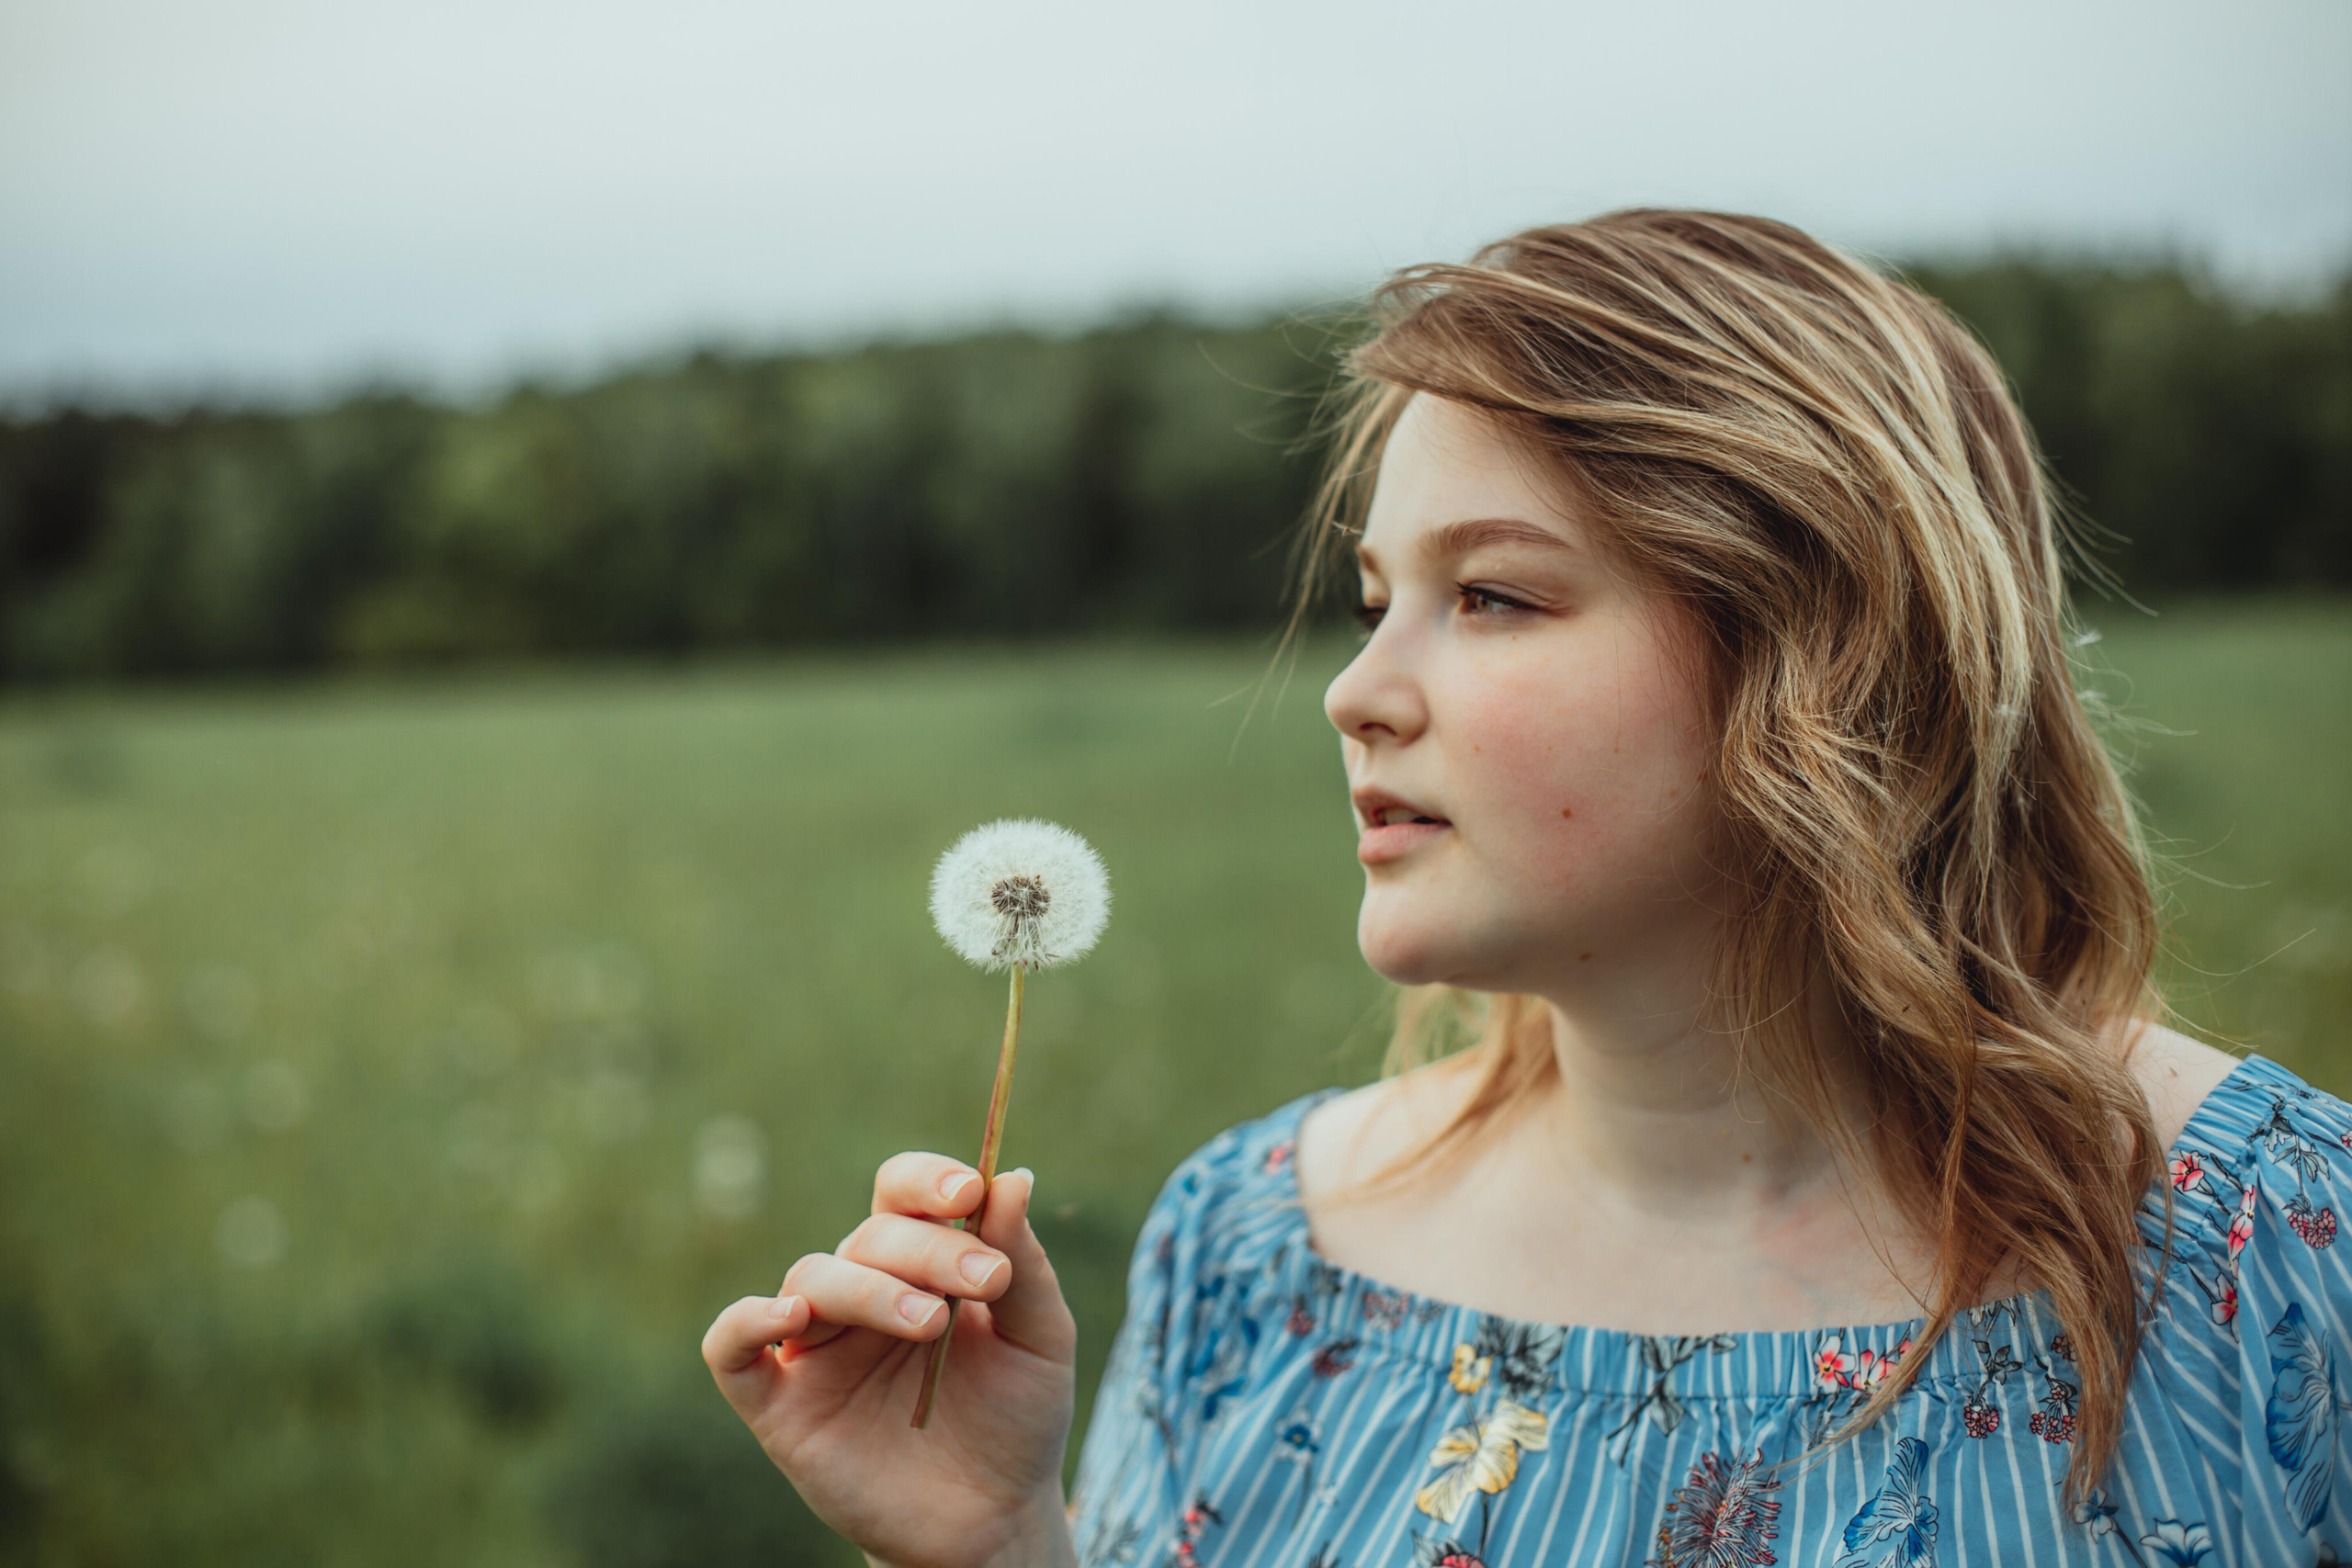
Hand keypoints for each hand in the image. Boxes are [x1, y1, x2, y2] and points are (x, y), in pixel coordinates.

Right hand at [701, 1156, 1078, 1567]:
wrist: (994, 1520)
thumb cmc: (1016, 1419)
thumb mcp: (1040, 1339)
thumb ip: (1023, 1262)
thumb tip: (1013, 1178)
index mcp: (920, 1265)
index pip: (903, 1194)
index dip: (928, 1180)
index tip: (972, 1191)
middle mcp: (861, 1292)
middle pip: (869, 1236)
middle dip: (928, 1250)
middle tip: (985, 1282)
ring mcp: (815, 1346)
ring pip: (812, 1277)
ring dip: (869, 1287)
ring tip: (930, 1323)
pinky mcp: (778, 1404)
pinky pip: (731, 1348)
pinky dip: (747, 1320)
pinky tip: (791, 1316)